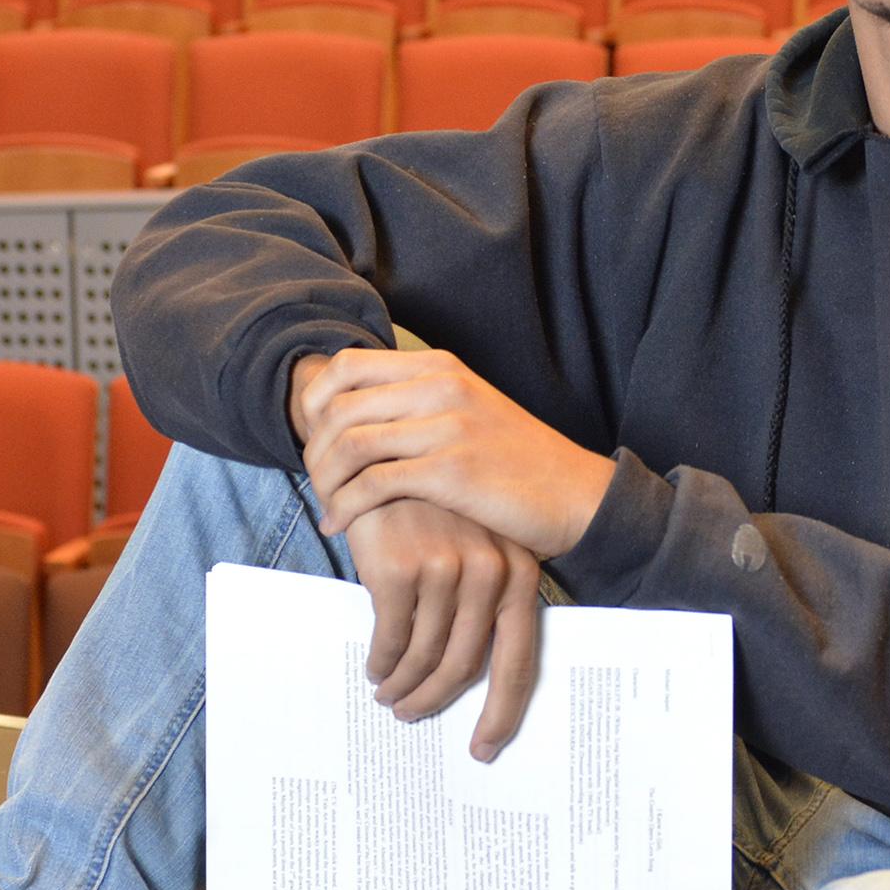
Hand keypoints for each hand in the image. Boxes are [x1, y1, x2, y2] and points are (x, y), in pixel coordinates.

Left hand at [293, 348, 615, 559]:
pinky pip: (374, 484)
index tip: (312, 437)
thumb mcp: (467, 412)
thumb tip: (355, 416)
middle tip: (314, 480)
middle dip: (313, 448)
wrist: (577, 496)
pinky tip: (340, 524)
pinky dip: (346, 506)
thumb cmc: (518, 463)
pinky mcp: (451, 472)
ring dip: (324, 480)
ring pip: (350, 444)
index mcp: (439, 367)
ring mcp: (447, 427)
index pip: (347, 365)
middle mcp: (440, 387)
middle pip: (339, 405)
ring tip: (326, 504)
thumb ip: (417, 404)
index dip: (314, 400)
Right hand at [342, 497, 544, 759]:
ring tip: (389, 695)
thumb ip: (480, 603)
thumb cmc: (429, 512)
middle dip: (436, 702)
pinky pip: (390, 640)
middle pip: (466, 667)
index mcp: (517, 571)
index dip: (502, 712)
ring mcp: (446, 568)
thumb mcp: (471, 548)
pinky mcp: (399, 569)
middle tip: (412, 716)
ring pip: (425, 658)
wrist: (380, 455)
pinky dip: (381, 663)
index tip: (483, 748)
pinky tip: (375, 667)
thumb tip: (474, 678)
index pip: (520, 659)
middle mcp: (489, 571)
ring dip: (404, 687)